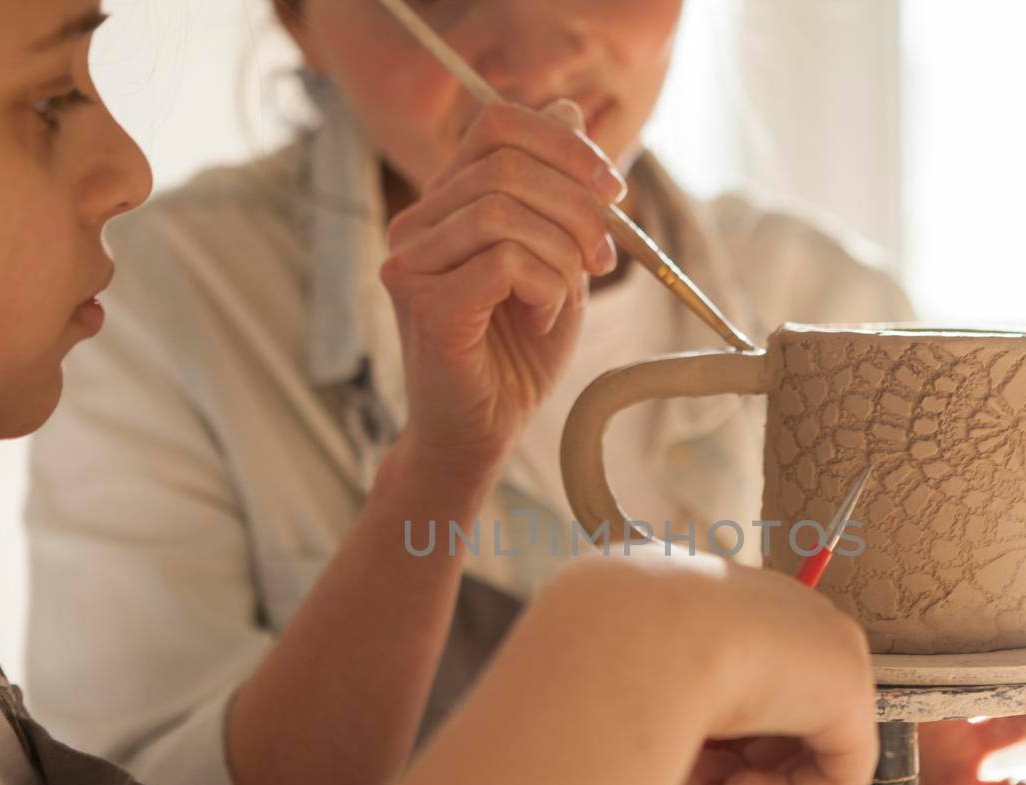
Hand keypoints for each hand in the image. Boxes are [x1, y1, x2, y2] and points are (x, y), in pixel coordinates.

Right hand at [382, 100, 626, 470]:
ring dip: (563, 253)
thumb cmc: (515, 354)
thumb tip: (567, 108)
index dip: (565, 142)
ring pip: (505, 211)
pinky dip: (546, 289)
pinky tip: (541, 320)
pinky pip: (504, 261)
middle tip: (605, 259)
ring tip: (567, 296)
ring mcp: (411, 262)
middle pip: (507, 164)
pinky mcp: (424, 303)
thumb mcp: (554, 260)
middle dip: (579, 208)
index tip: (614, 192)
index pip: (497, 124)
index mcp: (446, 204)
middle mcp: (415, 224)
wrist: (483, 434)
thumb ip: (558, 195)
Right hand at [544, 554, 878, 784]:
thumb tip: (666, 737)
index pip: (742, 675)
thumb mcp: (635, 672)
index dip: (712, 734)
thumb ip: (664, 696)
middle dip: (734, 766)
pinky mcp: (852, 690)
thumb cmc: (616, 647)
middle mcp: (786, 612)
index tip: (678, 761)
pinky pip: (838, 772)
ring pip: (805, 745)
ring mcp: (825, 645)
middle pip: (778, 714)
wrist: (636, 634)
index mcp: (734, 597)